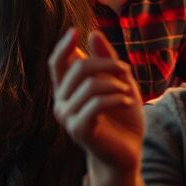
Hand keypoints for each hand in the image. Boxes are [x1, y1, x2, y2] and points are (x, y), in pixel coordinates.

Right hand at [49, 30, 144, 185]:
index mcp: (66, 91)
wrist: (127, 155)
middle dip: (106, 64)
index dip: (63, 46)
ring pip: (90, 86)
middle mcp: (60, 103)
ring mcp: (67, 117)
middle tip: (126, 71)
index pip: (56, 63)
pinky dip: (116, 98)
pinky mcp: (79, 129)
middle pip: (78, 68)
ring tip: (128, 93)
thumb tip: (92, 34)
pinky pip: (95, 104)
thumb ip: (106, 61)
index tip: (76, 31)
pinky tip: (128, 102)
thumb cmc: (122, 119)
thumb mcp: (119, 84)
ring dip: (116, 85)